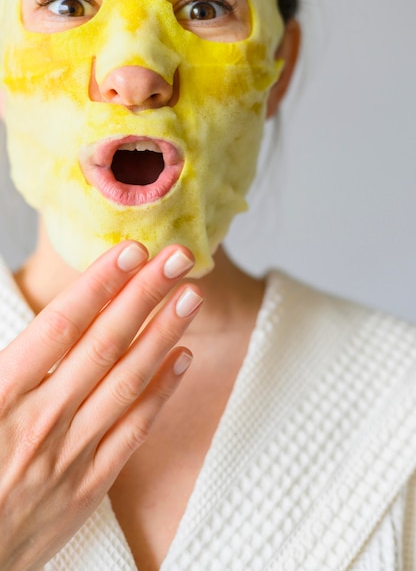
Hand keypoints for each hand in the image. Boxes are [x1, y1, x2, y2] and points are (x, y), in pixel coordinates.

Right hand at [0, 241, 201, 570]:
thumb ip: (4, 362)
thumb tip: (42, 324)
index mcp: (0, 394)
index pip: (61, 325)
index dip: (100, 284)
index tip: (131, 251)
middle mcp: (41, 420)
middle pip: (104, 345)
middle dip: (144, 296)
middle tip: (178, 258)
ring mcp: (69, 454)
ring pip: (127, 382)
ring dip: (163, 335)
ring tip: (191, 296)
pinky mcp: (87, 485)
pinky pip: (132, 432)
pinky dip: (160, 394)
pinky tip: (182, 358)